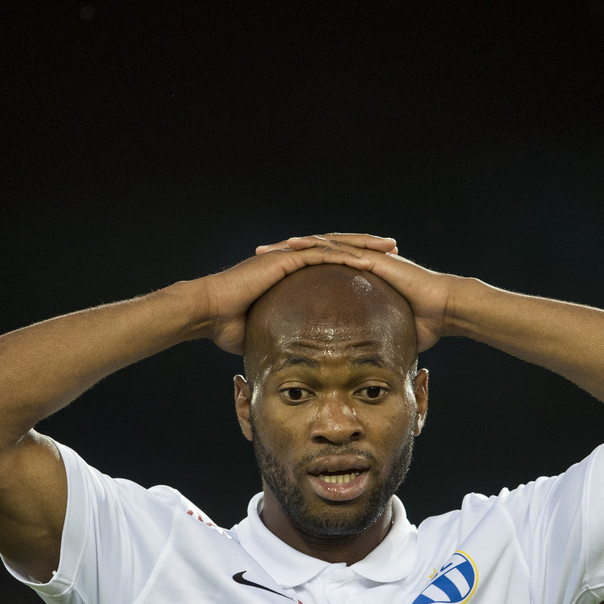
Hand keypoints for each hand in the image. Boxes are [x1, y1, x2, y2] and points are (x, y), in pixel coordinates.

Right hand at [199, 235, 396, 353]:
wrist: (208, 312)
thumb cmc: (228, 326)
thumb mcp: (264, 330)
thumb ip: (280, 338)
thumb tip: (291, 360)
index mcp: (291, 271)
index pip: (331, 262)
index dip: (356, 261)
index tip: (381, 267)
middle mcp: (292, 258)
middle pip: (339, 247)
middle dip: (368, 246)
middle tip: (395, 249)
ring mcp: (288, 256)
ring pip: (335, 244)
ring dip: (364, 244)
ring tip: (389, 246)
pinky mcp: (283, 259)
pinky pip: (319, 254)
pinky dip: (343, 254)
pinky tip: (365, 257)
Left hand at [255, 234, 459, 350]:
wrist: (444, 310)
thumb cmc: (422, 325)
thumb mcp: (385, 334)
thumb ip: (368, 344)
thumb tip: (357, 367)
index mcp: (357, 278)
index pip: (318, 270)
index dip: (292, 270)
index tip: (266, 276)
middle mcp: (359, 262)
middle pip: (315, 253)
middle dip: (285, 253)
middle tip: (258, 254)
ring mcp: (367, 257)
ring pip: (324, 245)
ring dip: (296, 245)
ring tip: (271, 247)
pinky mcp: (374, 259)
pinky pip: (343, 248)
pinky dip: (320, 246)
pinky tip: (300, 246)